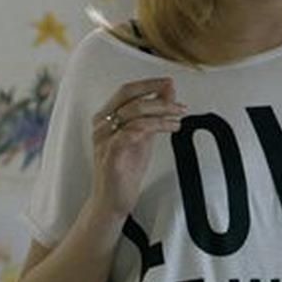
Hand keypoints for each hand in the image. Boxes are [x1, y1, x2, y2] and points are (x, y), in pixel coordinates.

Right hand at [90, 78, 186, 216]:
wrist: (113, 200)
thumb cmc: (125, 168)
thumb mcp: (143, 136)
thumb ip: (153, 115)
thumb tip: (167, 91)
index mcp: (106, 118)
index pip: (126, 91)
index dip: (148, 83)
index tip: (168, 81)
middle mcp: (102, 126)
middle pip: (129, 97)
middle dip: (157, 94)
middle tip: (179, 102)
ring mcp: (104, 139)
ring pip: (134, 113)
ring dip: (162, 112)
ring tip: (179, 117)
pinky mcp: (110, 155)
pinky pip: (132, 133)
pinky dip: (155, 126)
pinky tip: (170, 128)